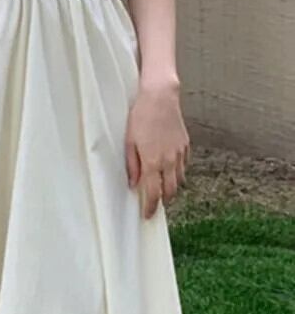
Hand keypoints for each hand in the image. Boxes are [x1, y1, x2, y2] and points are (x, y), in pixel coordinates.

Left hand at [124, 79, 189, 219]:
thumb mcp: (129, 142)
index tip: (148, 216)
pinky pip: (184, 165)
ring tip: (161, 188)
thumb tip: (133, 184)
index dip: (150, 207)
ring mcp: (180, 153)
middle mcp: (170, 160)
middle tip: (154, 204)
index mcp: (153, 162)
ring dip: (171, 187)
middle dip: (163, 200)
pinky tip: (169, 169)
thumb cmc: (140, 117)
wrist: (160, 97)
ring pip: (180, 179)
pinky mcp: (186, 144)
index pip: (153, 193)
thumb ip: (132, 165)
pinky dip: (177, 171)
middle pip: (170, 190)